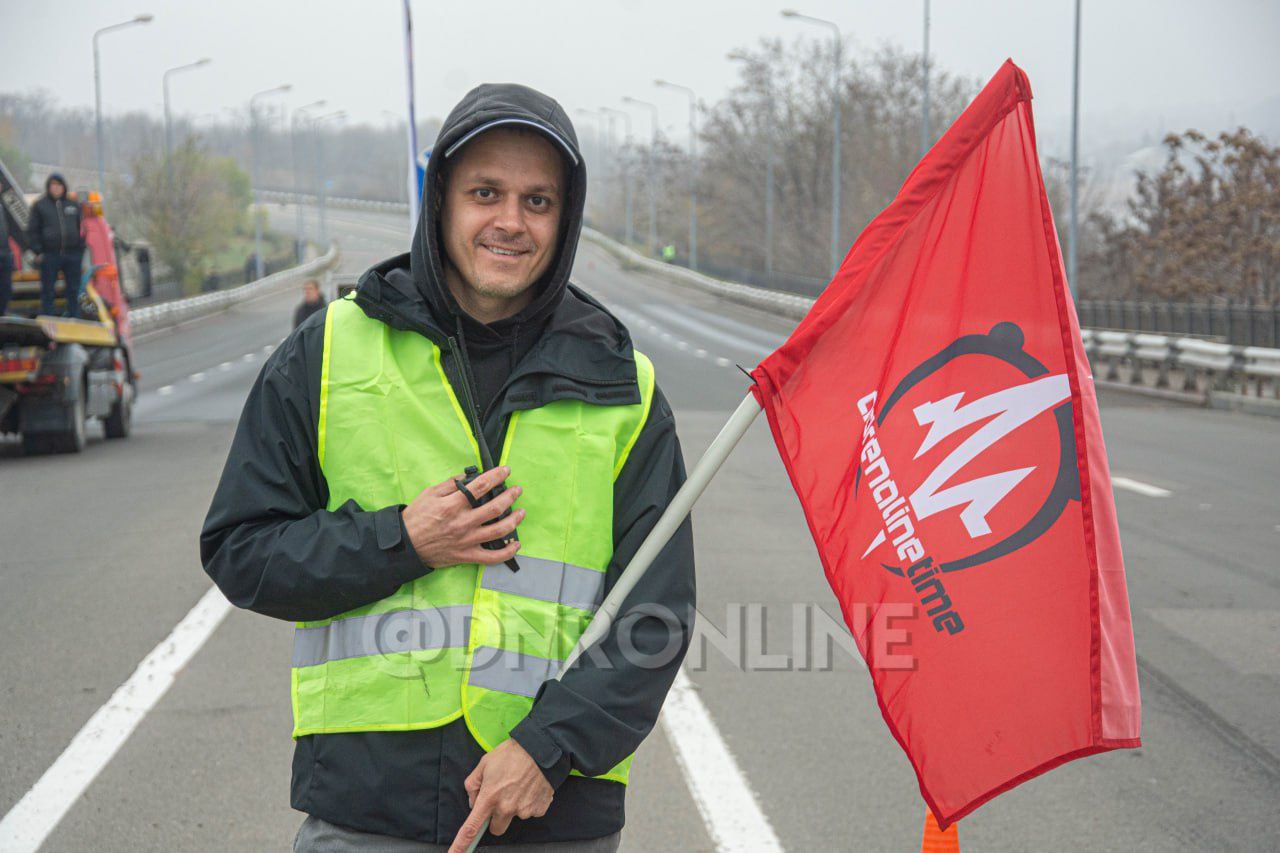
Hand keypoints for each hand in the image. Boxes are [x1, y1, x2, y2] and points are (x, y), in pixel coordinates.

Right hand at [401, 466, 522, 567]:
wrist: (406, 545)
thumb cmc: (416, 518)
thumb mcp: (430, 494)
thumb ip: (450, 484)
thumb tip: (468, 476)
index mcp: (453, 505)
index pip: (481, 486)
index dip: (497, 476)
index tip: (506, 471)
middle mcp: (463, 522)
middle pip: (495, 508)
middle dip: (511, 496)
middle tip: (517, 490)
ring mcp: (467, 540)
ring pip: (499, 531)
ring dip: (514, 520)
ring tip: (521, 512)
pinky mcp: (467, 555)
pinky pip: (492, 557)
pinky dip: (507, 552)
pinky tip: (516, 544)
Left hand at [449, 739, 553, 851]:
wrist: (541, 749)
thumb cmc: (511, 754)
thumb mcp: (484, 763)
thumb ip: (473, 784)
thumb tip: (473, 801)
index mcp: (489, 797)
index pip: (472, 827)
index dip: (461, 844)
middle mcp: (506, 808)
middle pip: (496, 828)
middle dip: (496, 817)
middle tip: (502, 798)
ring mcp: (524, 810)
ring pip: (514, 818)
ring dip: (514, 807)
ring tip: (519, 785)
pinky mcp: (539, 809)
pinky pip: (530, 812)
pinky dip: (529, 802)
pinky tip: (530, 787)